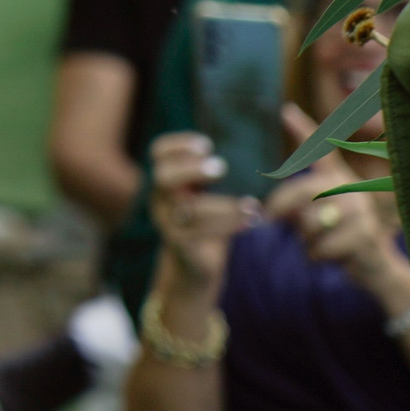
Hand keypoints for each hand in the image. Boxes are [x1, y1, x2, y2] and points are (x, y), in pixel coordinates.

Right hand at [147, 132, 258, 292]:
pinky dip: (227, 226)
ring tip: (252, 204)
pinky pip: (199, 233)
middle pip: (162, 177)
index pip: (158, 152)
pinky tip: (250, 221)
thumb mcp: (206, 192)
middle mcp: (160, 199)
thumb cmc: (209, 220)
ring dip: (222, 205)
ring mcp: (166, 223)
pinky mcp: (179, 245)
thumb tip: (248, 147)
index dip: (178, 144)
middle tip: (221, 168)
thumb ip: (213, 172)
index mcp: (167, 180)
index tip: (208, 144)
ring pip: (187, 210)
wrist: (196, 266)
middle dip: (191, 169)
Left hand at [269, 104, 408, 303]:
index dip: (303, 130)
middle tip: (270, 220)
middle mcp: (351, 188)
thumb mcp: (317, 220)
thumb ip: (297, 209)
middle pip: (302, 190)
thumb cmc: (340, 240)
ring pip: (309, 223)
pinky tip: (331, 257)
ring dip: (304, 241)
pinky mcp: (365, 234)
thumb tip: (270, 213)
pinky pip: (321, 246)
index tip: (286, 110)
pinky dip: (317, 256)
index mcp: (338, 179)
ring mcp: (360, 210)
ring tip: (319, 243)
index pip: (320, 152)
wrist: (377, 268)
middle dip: (280, 207)